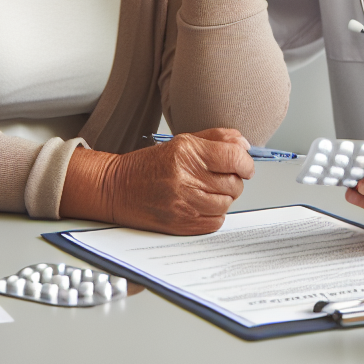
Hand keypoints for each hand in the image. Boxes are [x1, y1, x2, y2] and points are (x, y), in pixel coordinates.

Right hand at [59, 128, 254, 234]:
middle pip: (234, 182)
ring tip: (208, 189)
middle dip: (234, 179)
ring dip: (224, 196)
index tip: (245, 164)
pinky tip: (201, 204)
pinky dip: (214, 214)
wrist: (116, 188)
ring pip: (227, 203)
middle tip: (222, 176)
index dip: (246, 162)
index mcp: (187, 152)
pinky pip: (216, 222)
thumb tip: (244, 144)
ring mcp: (183, 203)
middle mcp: (186, 177)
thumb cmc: (148, 165)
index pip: (234, 157)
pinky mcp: (181, 224)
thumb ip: (216, 138)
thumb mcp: (182, 141)